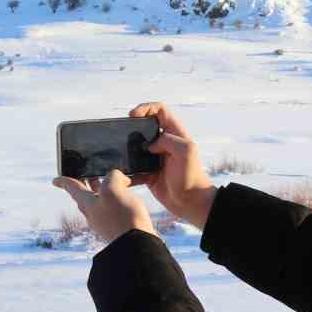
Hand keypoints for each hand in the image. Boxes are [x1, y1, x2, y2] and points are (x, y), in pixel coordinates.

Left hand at [52, 169, 156, 244]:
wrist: (136, 246)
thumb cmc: (122, 218)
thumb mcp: (113, 190)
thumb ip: (112, 178)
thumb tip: (120, 179)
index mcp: (87, 203)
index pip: (72, 188)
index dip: (64, 181)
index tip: (55, 180)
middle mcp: (93, 214)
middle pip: (86, 195)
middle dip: (86, 183)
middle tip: (88, 175)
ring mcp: (105, 223)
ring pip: (100, 203)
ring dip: (104, 192)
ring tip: (114, 184)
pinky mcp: (117, 229)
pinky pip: (112, 211)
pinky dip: (116, 201)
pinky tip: (126, 200)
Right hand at [129, 102, 217, 229]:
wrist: (191, 203)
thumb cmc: (192, 176)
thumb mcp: (186, 151)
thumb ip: (168, 140)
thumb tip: (149, 145)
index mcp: (174, 133)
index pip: (159, 110)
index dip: (145, 108)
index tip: (133, 116)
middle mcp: (164, 143)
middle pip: (144, 126)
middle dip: (132, 127)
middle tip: (122, 133)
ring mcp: (155, 158)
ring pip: (136, 146)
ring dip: (127, 148)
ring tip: (119, 152)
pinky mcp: (148, 173)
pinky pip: (133, 167)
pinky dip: (127, 169)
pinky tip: (122, 171)